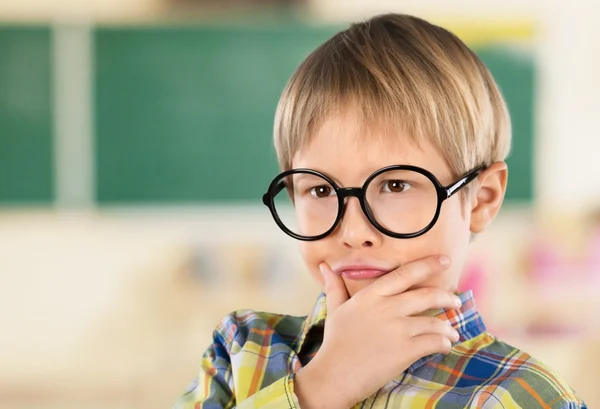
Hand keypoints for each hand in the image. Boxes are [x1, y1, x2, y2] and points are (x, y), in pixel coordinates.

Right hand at [294, 255, 460, 408]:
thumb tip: (324, 266)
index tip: (444, 260)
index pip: (405, 274)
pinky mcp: (405, 351)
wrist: (335, 374)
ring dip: (448, 327)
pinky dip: (443, 343)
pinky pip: (433, 343)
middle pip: (426, 295)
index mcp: (371, 295)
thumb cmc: (335, 342)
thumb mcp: (335, 309)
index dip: (427, 265)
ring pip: (434, 322)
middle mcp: (387, 308)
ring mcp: (398, 329)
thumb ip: (335, 286)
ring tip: (452, 331)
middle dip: (447, 297)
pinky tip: (444, 345)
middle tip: (456, 301)